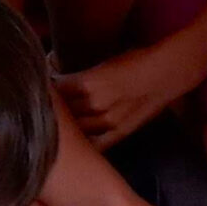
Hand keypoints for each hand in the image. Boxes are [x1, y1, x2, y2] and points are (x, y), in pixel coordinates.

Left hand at [56, 45, 188, 147]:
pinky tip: (77, 141)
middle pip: (61, 114)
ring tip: (58, 126)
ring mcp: (107, 121)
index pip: (52, 92)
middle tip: (46, 109)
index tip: (40, 89)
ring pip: (75, 131)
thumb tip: (56, 78)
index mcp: (85, 82)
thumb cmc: (135, 60)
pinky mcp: (119, 132)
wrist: (166, 72)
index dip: (45, 91)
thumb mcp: (100, 62)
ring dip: (65, 128)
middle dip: (53, 110)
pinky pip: (94, 145)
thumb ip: (80, 76)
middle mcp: (93, 104)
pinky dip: (83, 143)